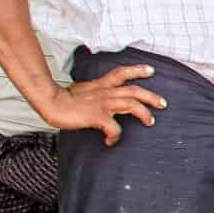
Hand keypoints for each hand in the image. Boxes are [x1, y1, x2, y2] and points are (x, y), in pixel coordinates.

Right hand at [36, 64, 164, 145]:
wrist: (50, 102)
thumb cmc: (63, 99)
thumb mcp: (82, 90)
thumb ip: (94, 92)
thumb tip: (97, 100)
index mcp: (101, 85)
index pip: (122, 73)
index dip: (137, 71)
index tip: (151, 70)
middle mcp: (105, 92)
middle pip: (135, 90)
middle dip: (152, 96)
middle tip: (163, 103)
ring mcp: (102, 103)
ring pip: (131, 104)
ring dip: (144, 113)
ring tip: (150, 121)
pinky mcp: (97, 116)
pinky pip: (114, 128)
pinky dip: (116, 136)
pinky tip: (111, 141)